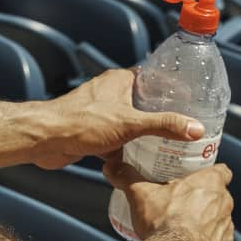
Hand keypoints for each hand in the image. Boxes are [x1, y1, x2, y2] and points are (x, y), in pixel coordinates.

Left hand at [33, 69, 204, 168]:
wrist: (46, 140)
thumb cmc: (81, 123)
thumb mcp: (131, 124)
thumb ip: (164, 125)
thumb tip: (195, 128)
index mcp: (120, 81)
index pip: (152, 79)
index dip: (170, 89)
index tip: (188, 101)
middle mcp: (110, 94)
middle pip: (143, 103)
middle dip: (160, 116)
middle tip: (182, 129)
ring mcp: (101, 114)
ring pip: (130, 123)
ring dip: (144, 135)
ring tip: (167, 147)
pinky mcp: (93, 133)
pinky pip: (117, 140)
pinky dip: (128, 150)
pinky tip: (141, 162)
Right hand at [103, 153, 234, 240]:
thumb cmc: (163, 222)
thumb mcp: (141, 194)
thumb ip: (128, 177)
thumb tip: (113, 168)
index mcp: (210, 183)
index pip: (222, 171)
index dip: (212, 174)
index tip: (200, 178)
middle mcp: (225, 204)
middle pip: (219, 198)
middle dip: (205, 201)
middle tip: (184, 206)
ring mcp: (227, 229)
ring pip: (221, 223)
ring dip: (208, 225)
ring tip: (187, 231)